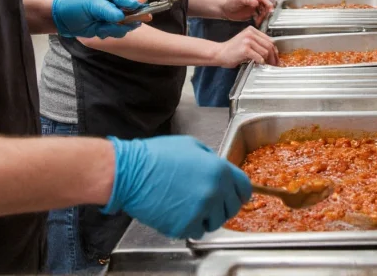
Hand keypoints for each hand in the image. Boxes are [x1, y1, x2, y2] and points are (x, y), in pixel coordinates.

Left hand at [52, 0, 145, 38]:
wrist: (62, 19)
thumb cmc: (75, 5)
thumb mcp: (92, 4)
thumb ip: (108, 10)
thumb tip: (122, 16)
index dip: (134, 3)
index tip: (140, 9)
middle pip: (132, 10)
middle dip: (130, 18)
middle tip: (136, 22)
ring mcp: (113, 12)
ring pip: (126, 23)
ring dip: (116, 27)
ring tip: (102, 27)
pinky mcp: (110, 24)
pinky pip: (118, 31)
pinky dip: (109, 32)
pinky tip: (99, 30)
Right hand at [104, 136, 250, 238]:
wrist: (131, 172)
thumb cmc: (156, 156)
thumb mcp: (191, 146)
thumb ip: (211, 159)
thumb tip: (218, 169)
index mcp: (219, 170)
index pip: (245, 188)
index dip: (240, 193)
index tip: (234, 196)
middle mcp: (215, 191)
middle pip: (232, 209)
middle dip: (223, 206)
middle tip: (209, 203)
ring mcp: (201, 210)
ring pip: (215, 223)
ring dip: (206, 217)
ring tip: (189, 206)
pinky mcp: (185, 226)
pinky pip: (197, 232)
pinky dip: (190, 226)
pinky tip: (179, 213)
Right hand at [212, 26, 278, 66]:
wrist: (219, 53)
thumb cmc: (232, 49)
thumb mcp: (246, 41)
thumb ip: (257, 43)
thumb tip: (272, 52)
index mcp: (252, 30)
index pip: (269, 39)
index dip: (275, 50)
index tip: (276, 57)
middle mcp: (250, 33)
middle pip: (269, 45)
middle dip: (274, 56)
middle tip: (275, 64)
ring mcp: (247, 40)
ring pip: (265, 51)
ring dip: (268, 60)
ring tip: (267, 65)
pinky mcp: (245, 49)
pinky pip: (259, 57)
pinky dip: (261, 62)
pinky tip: (259, 64)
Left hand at [221, 0, 275, 24]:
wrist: (226, 10)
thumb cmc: (231, 2)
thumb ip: (248, 0)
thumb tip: (257, 3)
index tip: (268, 5)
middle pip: (266, 1)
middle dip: (268, 7)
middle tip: (269, 12)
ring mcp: (255, 5)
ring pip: (264, 8)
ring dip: (265, 14)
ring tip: (262, 18)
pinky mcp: (254, 12)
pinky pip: (260, 15)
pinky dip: (260, 18)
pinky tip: (258, 21)